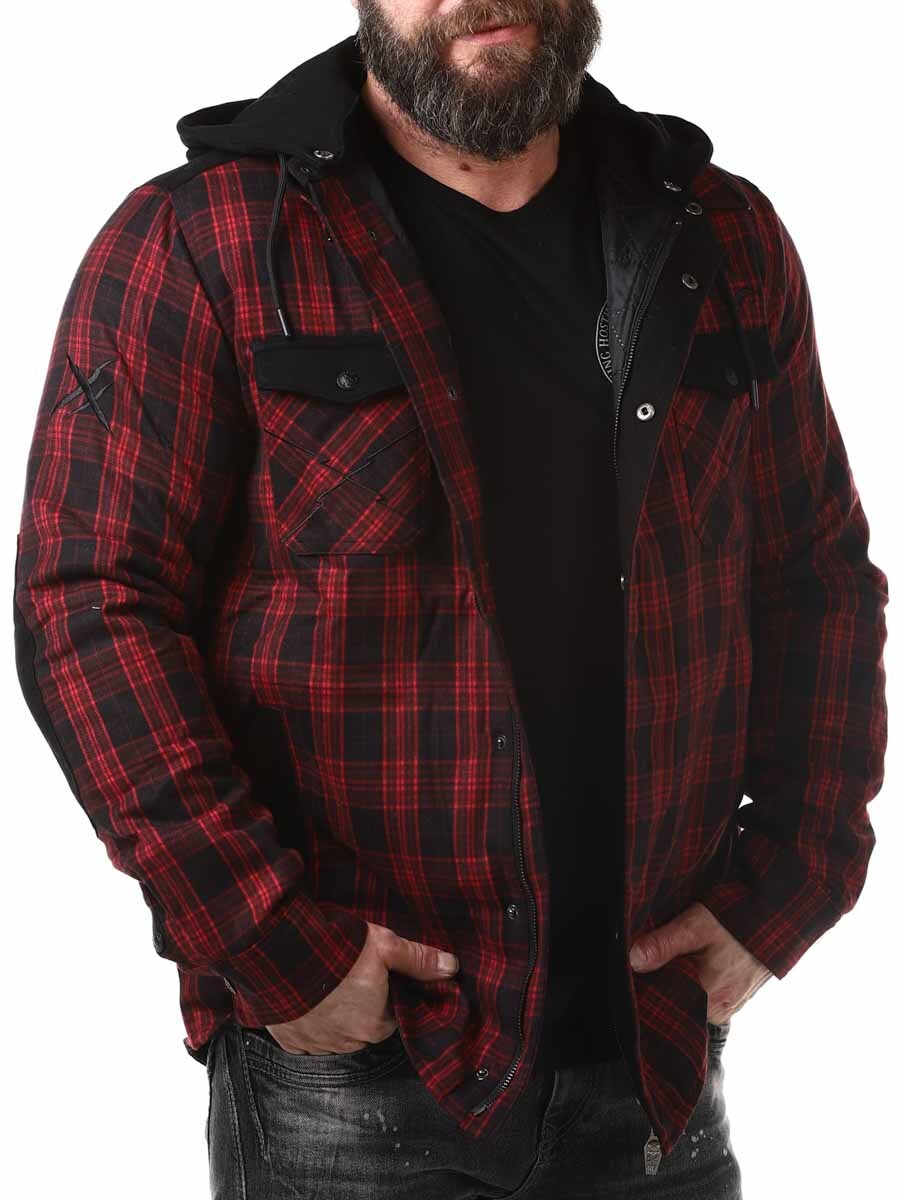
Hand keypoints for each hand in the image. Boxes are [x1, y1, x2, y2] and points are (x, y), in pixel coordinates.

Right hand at [263, 922, 458, 1054]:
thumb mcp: (385, 945)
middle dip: (361, 1004)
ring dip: (333, 1013)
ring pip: (334, 1031)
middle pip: (363, 1025)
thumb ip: (418, 959)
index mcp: (375, 1024)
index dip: (388, 994)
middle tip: (351, 973)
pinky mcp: (289, 1041)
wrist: (279, 955)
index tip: (379, 976)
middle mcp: (348, 1042)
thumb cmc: (336, 950)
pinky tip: (305, 995)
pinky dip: (307, 1019)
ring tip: (327, 981)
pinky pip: (305, 1035)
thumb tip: (452, 967)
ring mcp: (315, 1044)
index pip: (391, 1015)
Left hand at [628, 902, 772, 1024]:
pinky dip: (691, 976)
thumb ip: (663, 944)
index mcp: (709, 1004)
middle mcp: (718, 1012)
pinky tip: (688, 958)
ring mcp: (727, 1006)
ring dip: (676, 976)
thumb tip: (632, 960)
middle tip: (649, 954)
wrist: (777, 916)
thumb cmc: (739, 922)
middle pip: (675, 1000)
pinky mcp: (731, 996)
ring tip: (673, 953)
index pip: (664, 1004)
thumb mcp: (696, 926)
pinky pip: (701, 991)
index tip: (633, 968)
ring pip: (687, 995)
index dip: (646, 986)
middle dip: (660, 979)